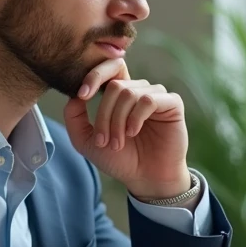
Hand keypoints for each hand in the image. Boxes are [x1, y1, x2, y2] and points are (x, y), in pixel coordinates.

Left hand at [63, 58, 190, 199]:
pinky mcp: (172, 104)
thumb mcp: (86, 141)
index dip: (95, 75)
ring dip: (118, 121)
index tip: (82, 95)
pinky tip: (133, 133)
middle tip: (104, 140)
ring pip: (130, 93)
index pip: (110, 67)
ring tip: (119, 142)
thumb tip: (73, 94)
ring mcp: (157, 96)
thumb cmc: (120, 160)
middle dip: (104, 114)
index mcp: (121, 94)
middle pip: (116, 86)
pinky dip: (136, 117)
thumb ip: (74, 117)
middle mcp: (139, 90)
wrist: (145, 179)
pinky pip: (149, 99)